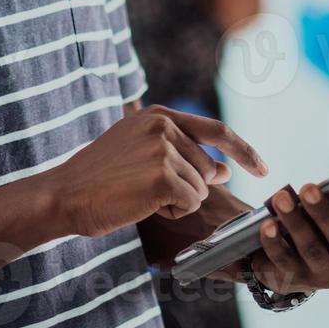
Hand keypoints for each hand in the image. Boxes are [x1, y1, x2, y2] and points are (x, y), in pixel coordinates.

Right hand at [46, 106, 268, 237]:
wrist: (65, 194)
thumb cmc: (100, 179)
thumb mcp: (141, 153)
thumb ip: (182, 153)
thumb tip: (224, 169)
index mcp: (160, 115)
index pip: (217, 131)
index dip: (244, 151)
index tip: (263, 168)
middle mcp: (165, 126)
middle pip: (209, 168)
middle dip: (190, 188)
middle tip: (148, 191)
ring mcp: (164, 149)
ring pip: (200, 188)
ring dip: (178, 201)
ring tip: (140, 195)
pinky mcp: (163, 176)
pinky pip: (190, 203)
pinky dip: (172, 212)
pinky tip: (143, 205)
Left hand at [248, 156, 328, 293]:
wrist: (306, 258)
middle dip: (323, 212)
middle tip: (307, 186)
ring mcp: (322, 274)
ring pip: (309, 247)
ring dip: (293, 221)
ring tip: (279, 197)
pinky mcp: (295, 279)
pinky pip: (284, 262)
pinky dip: (274, 244)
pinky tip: (266, 225)